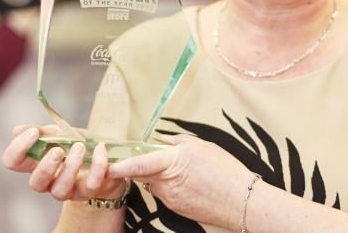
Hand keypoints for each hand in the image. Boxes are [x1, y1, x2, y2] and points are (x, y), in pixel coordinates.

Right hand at [2, 124, 125, 201]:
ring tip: (80, 147)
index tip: (33, 133)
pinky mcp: (89, 191)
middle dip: (46, 166)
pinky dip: (97, 165)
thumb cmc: (79, 145)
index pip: (13, 162)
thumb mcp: (63, 133)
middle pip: (36, 183)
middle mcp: (48, 181)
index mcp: (37, 163)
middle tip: (58, 150)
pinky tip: (100, 149)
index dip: (17, 149)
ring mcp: (68, 189)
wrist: (109, 155)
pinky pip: (91, 185)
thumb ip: (44, 132)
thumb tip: (17, 130)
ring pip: (60, 190)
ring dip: (70, 167)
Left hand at [108, 134, 253, 229]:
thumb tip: (164, 141)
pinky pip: (166, 192)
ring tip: (190, 170)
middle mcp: (166, 183)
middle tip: (163, 156)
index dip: (120, 164)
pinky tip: (192, 182)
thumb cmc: (226, 171)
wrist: (240, 201)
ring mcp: (170, 198)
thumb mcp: (203, 146)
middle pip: (144, 172)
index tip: (107, 162)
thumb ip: (178, 142)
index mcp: (172, 162)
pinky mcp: (175, 208)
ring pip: (155, 182)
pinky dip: (173, 185)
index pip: (139, 163)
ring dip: (163, 175)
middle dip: (146, 164)